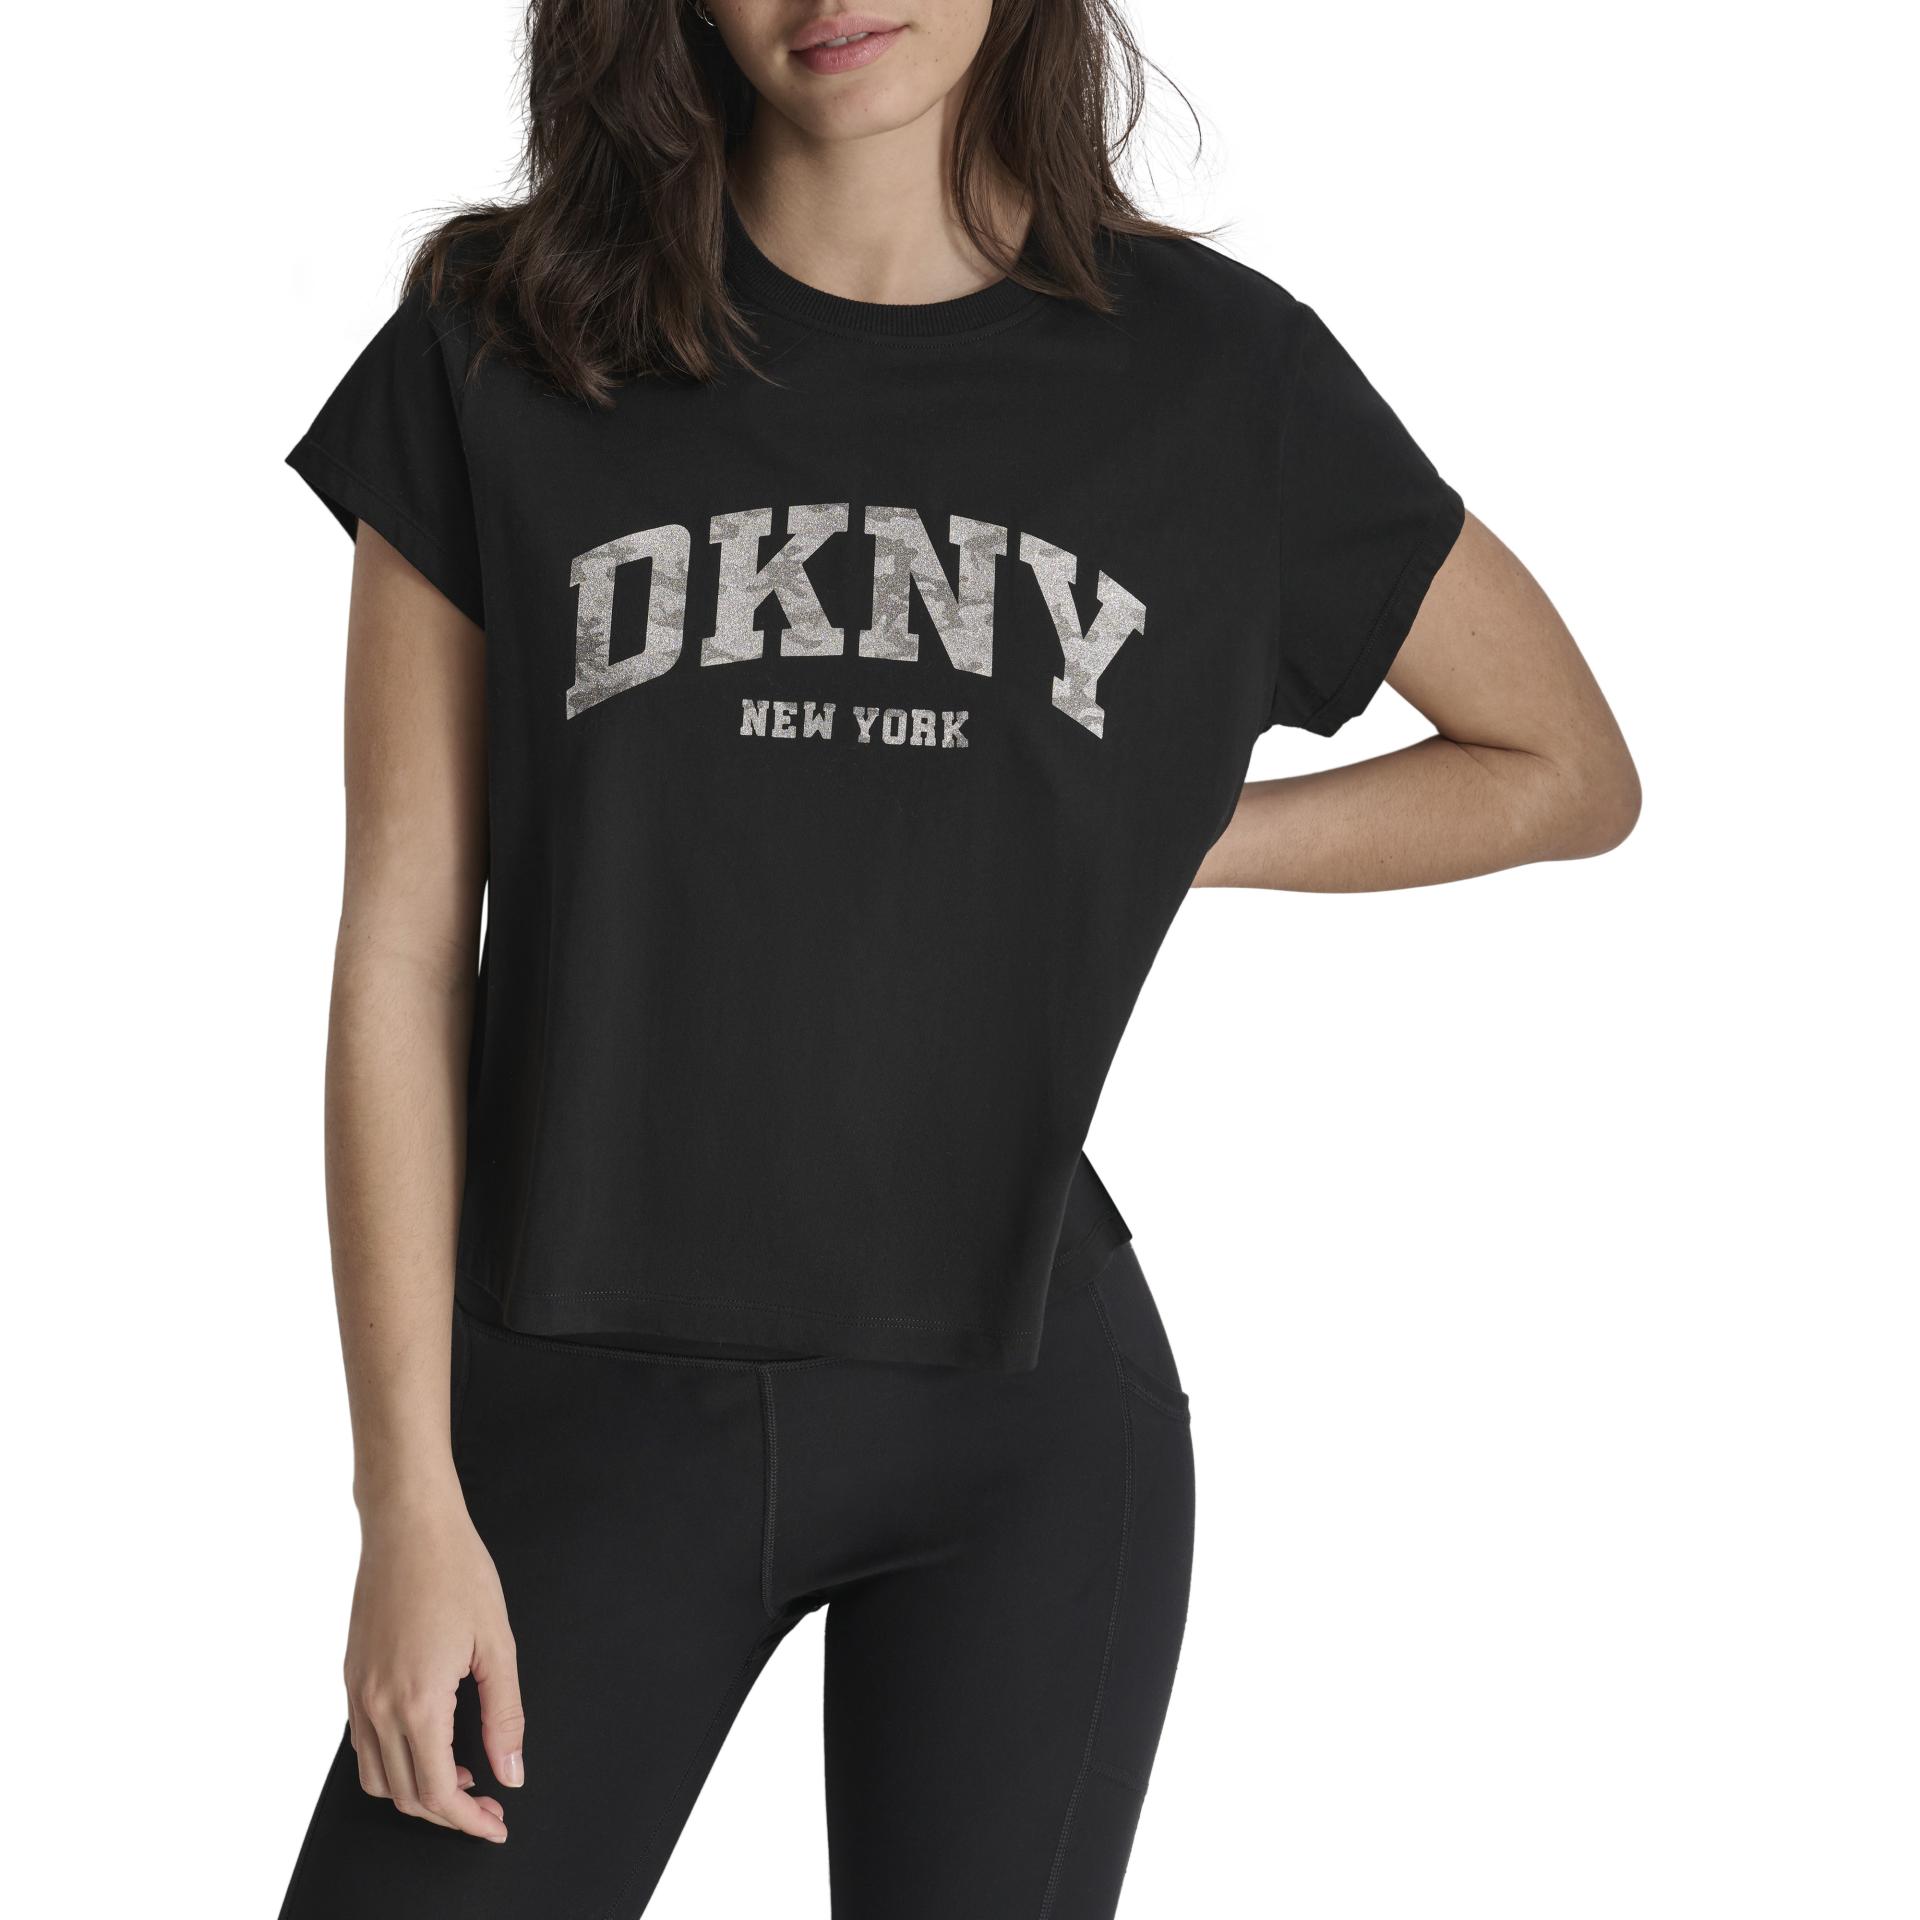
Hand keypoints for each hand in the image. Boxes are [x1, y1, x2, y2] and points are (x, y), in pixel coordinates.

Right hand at [344, 1489, 524, 1841]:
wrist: (408, 1523)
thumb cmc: (457, 1571)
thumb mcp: (497, 1644)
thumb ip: (505, 1715)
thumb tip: (512, 1772)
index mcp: (418, 1702)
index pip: (437, 1792)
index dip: (469, 1820)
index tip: (497, 1824)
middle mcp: (377, 1705)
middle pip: (405, 1795)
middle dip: (449, 1812)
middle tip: (490, 1804)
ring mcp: (357, 1693)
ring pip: (377, 1778)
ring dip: (417, 1792)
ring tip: (462, 1776)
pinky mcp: (350, 1676)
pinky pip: (363, 1744)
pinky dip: (394, 1762)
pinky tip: (431, 1743)